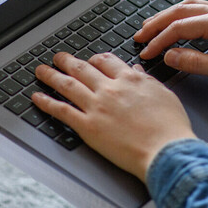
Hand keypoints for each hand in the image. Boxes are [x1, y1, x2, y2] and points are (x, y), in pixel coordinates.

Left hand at [32, 52, 195, 180]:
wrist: (166, 150)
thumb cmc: (170, 127)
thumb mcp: (164, 94)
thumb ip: (147, 81)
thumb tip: (137, 71)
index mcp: (130, 79)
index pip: (106, 61)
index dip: (94, 59)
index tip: (89, 60)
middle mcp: (111, 89)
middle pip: (83, 69)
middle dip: (68, 61)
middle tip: (58, 57)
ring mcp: (97, 106)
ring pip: (68, 85)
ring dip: (51, 76)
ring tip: (42, 71)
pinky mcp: (88, 126)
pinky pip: (62, 110)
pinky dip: (47, 102)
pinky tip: (38, 97)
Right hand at [134, 0, 207, 93]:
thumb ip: (194, 62)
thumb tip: (169, 56)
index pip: (179, 28)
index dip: (159, 40)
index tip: (145, 52)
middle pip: (180, 11)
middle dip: (157, 23)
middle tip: (139, 35)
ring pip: (190, 7)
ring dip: (169, 16)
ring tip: (152, 27)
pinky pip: (201, 9)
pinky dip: (184, 15)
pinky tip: (178, 23)